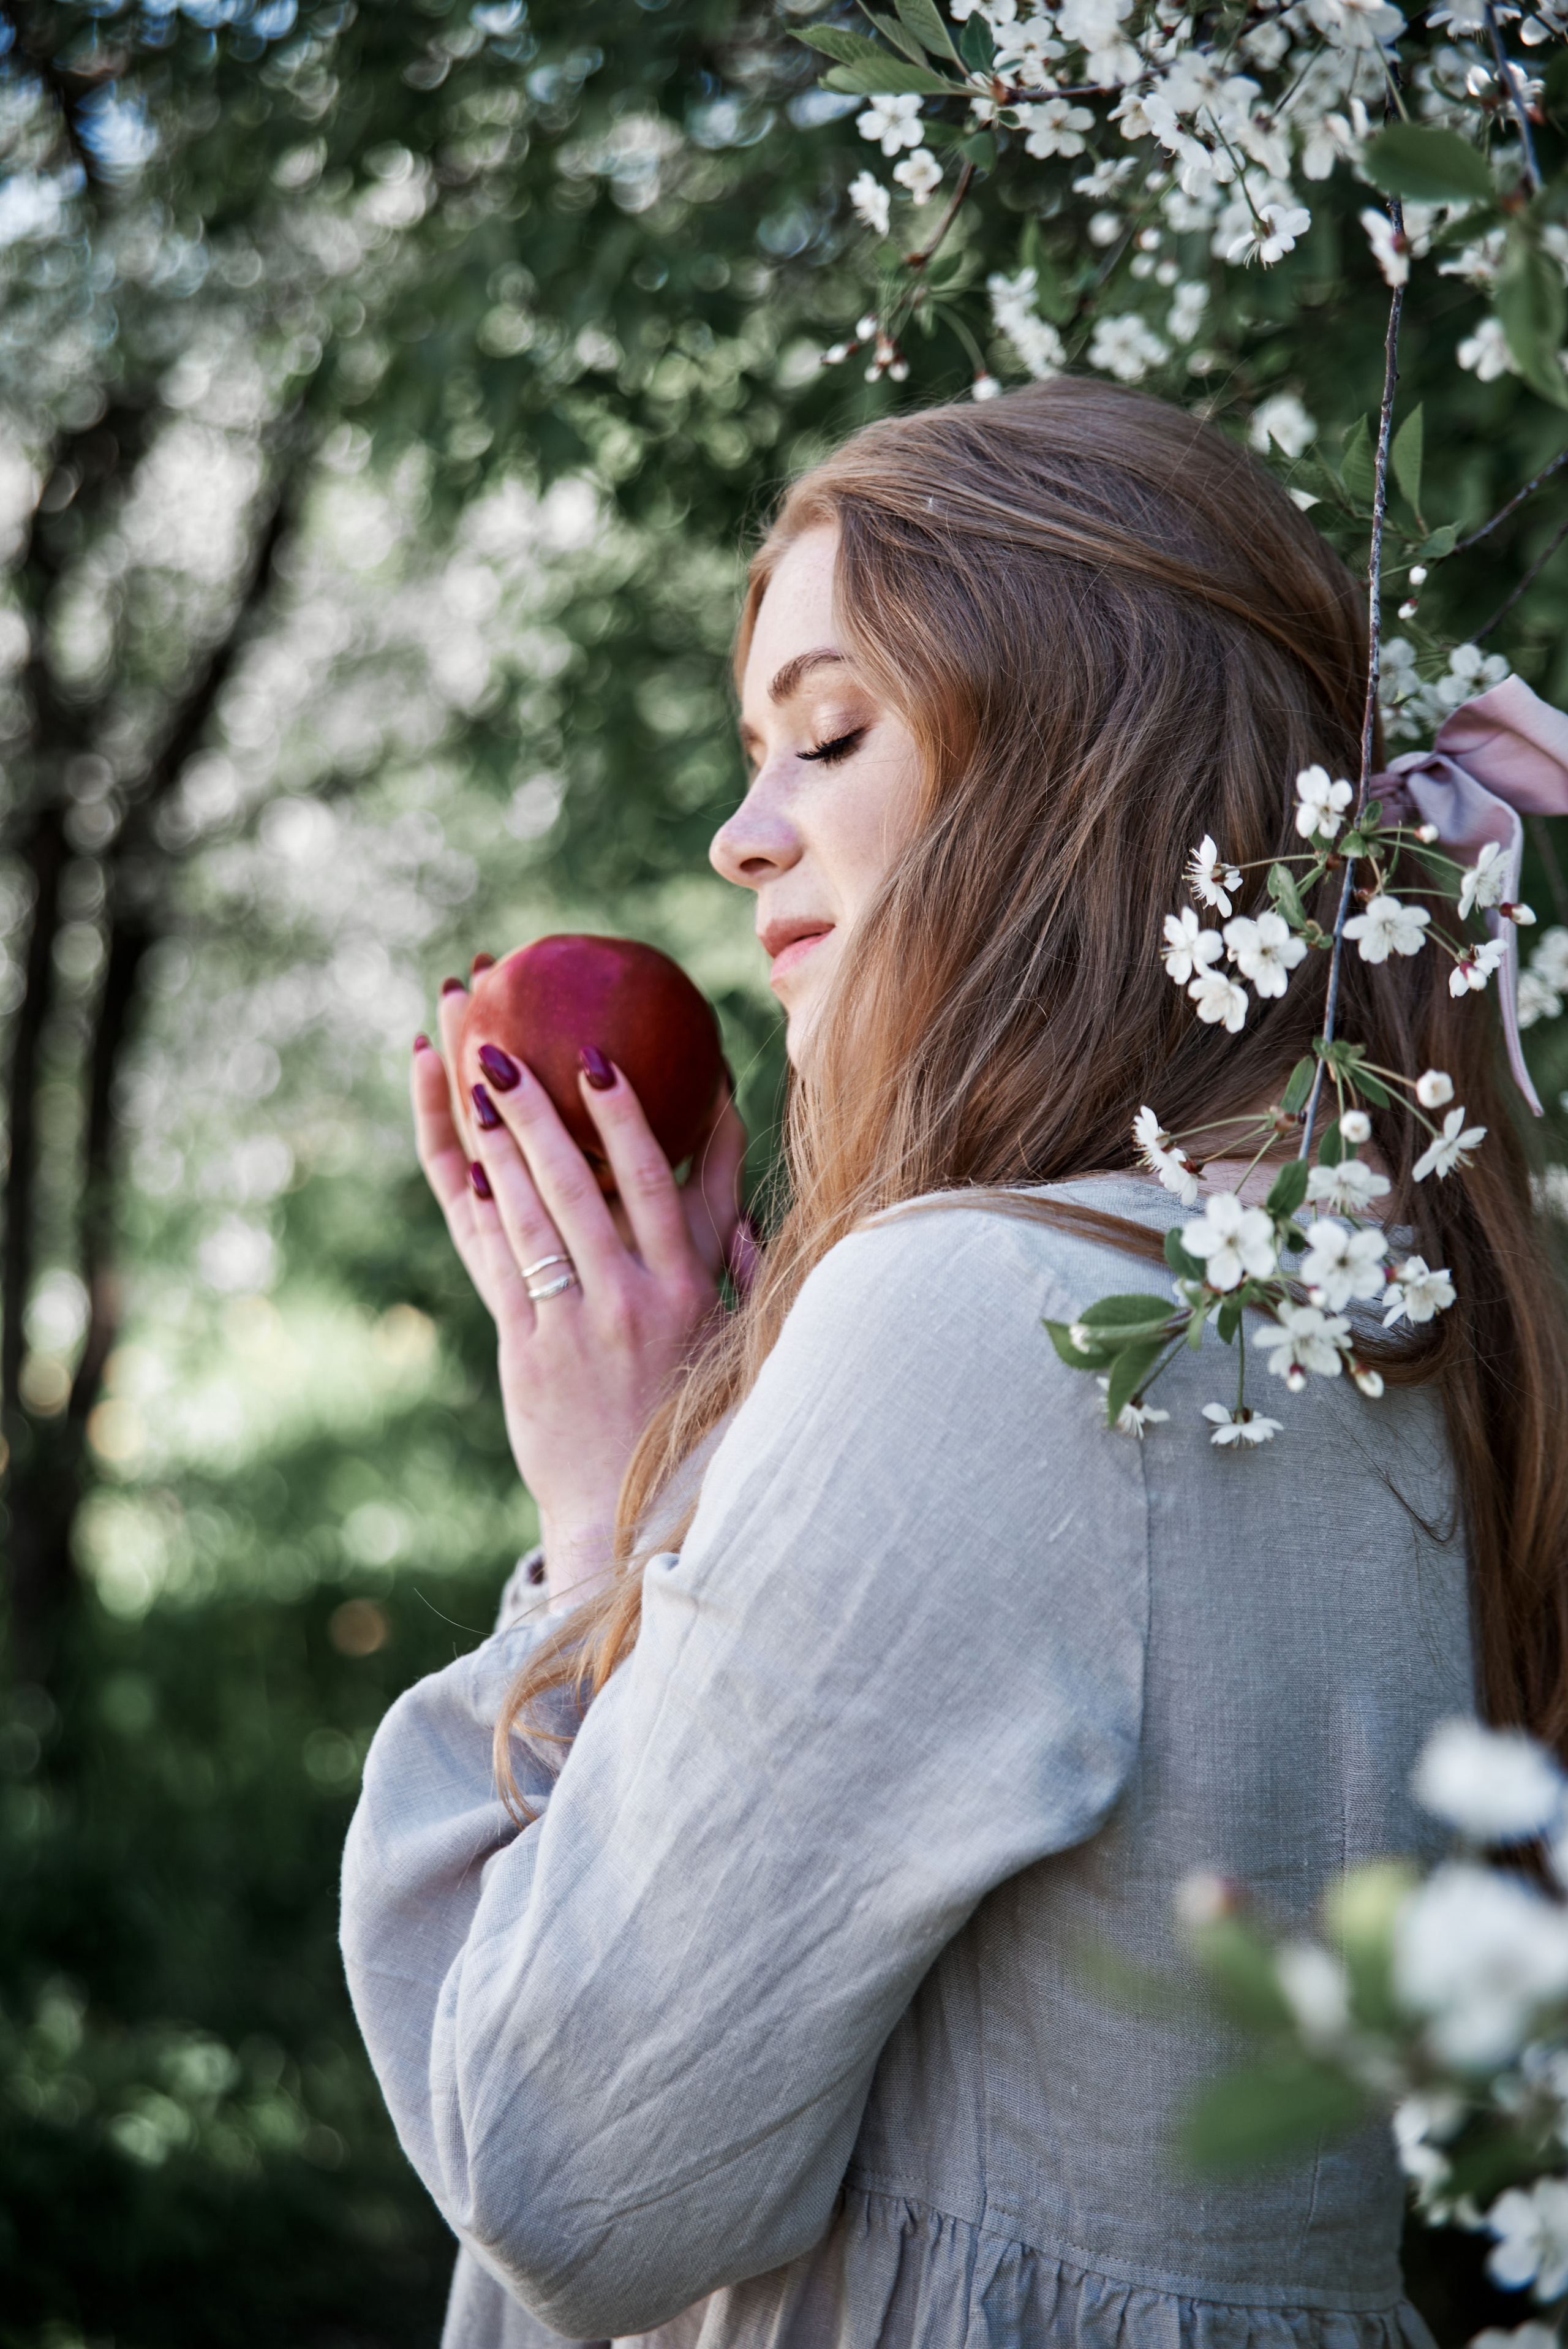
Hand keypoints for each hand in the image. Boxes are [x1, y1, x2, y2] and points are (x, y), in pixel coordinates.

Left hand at [414, 976, 748, 1613]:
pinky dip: (481, 1212)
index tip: (597, 1059)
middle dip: (534, 1110)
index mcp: (687, 1290)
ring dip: (495, 1143)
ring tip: (471, 1082)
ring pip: (526, 1216)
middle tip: (500, 1049)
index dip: (624, 1116)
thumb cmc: (695, 1414)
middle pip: (574, 1184)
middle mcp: (628, 1300)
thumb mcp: (735, 1331)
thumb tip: (735, 1171)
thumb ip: (738, 1249)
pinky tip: (465, 1163)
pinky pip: (498, 1267)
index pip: (654, 1182)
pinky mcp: (527, 1352)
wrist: (636, 1511)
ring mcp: (571, 1325)